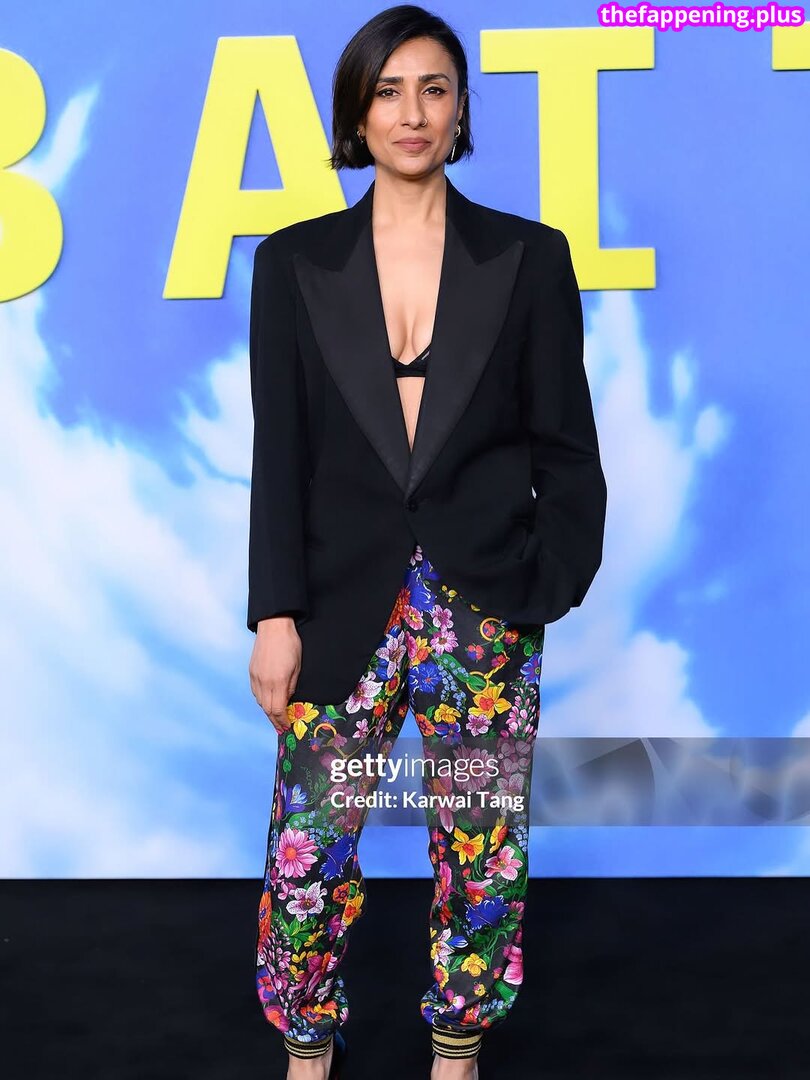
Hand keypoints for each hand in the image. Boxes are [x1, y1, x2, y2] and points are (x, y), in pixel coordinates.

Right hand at [249, 616, 301, 732]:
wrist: (273, 626)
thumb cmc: (290, 644)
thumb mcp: (298, 667)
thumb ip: (291, 686)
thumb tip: (288, 700)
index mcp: (277, 682)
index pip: (277, 710)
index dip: (282, 721)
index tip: (287, 726)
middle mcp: (263, 682)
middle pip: (266, 709)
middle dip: (274, 720)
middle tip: (281, 726)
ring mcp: (255, 676)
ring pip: (259, 701)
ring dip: (268, 710)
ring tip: (276, 716)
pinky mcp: (251, 671)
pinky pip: (255, 691)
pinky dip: (261, 699)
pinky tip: (268, 700)